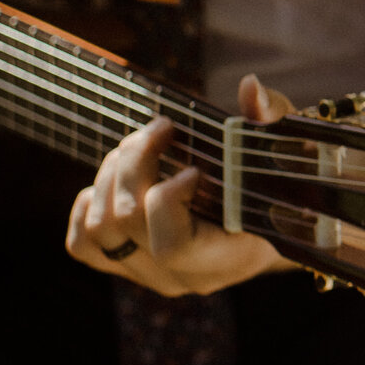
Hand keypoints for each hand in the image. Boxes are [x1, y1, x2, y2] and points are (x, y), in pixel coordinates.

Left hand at [68, 74, 293, 294]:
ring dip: (112, 174)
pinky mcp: (128, 267)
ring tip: (142, 145)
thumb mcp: (282, 148)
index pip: (173, 246)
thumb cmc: (278, 180)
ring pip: (100, 227)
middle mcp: (187, 277)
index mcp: (231, 258)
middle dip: (137, 162)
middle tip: (162, 128)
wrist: (271, 223)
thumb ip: (270, 120)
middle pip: (128, 221)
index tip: (195, 167)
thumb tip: (251, 87)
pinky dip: (88, 205)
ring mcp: (152, 276)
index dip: (169, 198)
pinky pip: (82, 244)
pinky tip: (116, 179)